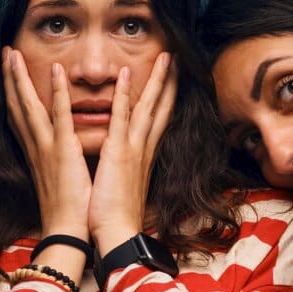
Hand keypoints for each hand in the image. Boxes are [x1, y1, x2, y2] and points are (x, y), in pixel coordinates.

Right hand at [2, 49, 94, 241]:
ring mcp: (47, 148)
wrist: (68, 231)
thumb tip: (57, 150)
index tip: (7, 71)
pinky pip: (60, 116)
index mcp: (35, 153)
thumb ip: (54, 160)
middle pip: (16, 105)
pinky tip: (55, 70)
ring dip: (20, 77)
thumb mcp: (57, 179)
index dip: (11, 92)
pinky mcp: (63, 152)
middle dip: (9, 77)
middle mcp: (35, 147)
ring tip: (13, 52)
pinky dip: (57, 92)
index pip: (18, 117)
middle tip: (4, 51)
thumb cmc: (68, 209)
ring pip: (29, 105)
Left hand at [84, 52, 175, 248]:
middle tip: (176, 58)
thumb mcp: (124, 186)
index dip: (167, 98)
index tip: (172, 80)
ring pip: (150, 107)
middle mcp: (144, 150)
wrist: (117, 235)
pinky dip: (125, 94)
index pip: (159, 121)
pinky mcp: (118, 153)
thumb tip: (124, 162)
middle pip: (163, 109)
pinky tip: (127, 73)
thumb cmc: (116, 217)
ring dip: (158, 80)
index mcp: (144, 157)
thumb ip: (127, 169)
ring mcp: (133, 150)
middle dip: (170, 82)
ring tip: (165, 56)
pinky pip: (122, 117)